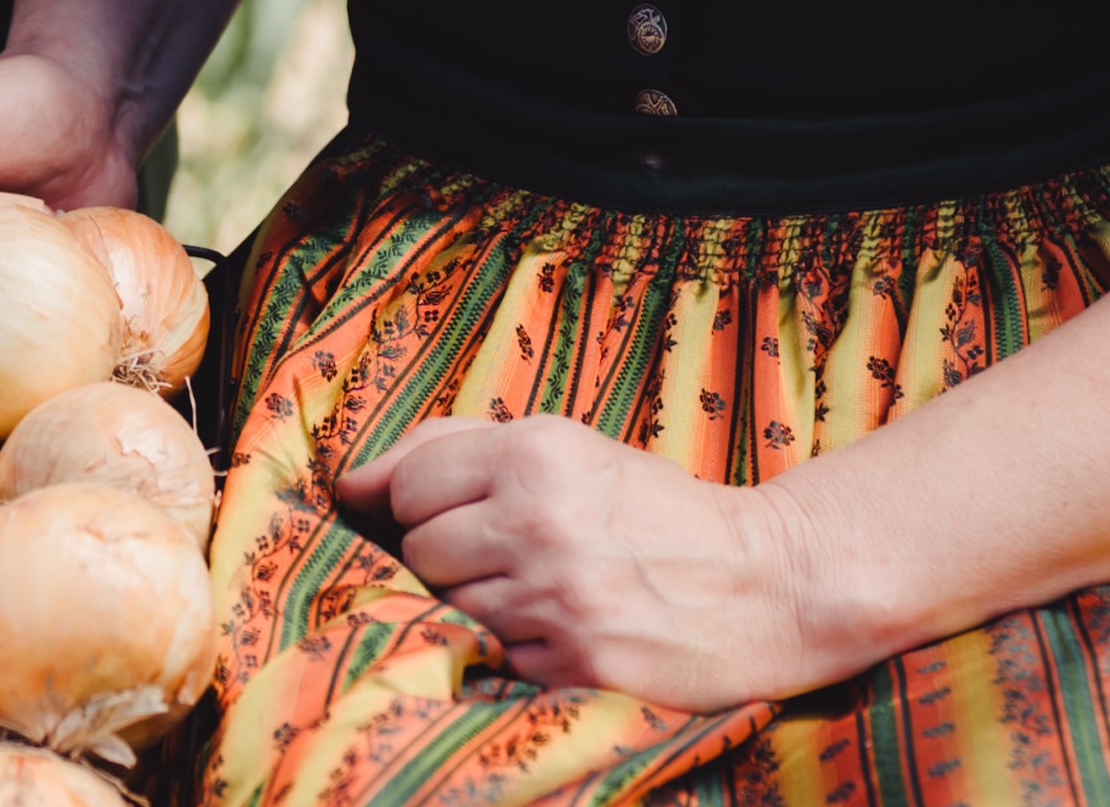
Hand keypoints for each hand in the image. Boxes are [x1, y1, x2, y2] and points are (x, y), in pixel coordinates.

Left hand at [338, 415, 825, 711]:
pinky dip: (519, 646)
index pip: (410, 481)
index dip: (422, 500)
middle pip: (421, 549)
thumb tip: (350, 480)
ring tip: (542, 585)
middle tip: (510, 549)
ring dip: (483, 600)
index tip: (452, 508)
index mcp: (536, 452)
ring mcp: (556, 598)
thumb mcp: (564, 445)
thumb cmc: (648, 505)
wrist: (760, 582)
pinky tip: (564, 626)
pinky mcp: (575, 664)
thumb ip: (453, 447)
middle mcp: (539, 521)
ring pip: (451, 606)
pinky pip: (496, 657)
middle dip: (450, 553)